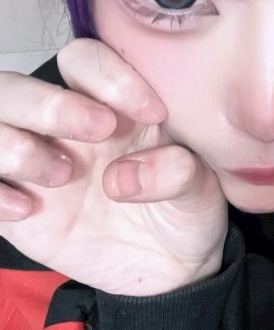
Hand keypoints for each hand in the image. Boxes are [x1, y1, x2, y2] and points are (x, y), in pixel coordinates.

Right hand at [0, 40, 227, 294]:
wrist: (170, 269)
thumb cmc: (183, 211)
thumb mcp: (199, 190)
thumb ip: (178, 172)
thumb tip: (128, 175)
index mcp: (108, 103)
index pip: (84, 61)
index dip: (109, 76)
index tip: (153, 113)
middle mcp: (60, 127)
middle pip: (15, 87)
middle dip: (50, 104)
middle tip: (100, 130)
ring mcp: (32, 164)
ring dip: (14, 146)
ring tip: (64, 176)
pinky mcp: (16, 206)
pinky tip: (28, 211)